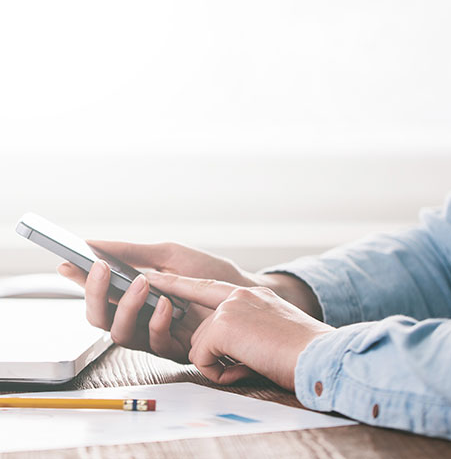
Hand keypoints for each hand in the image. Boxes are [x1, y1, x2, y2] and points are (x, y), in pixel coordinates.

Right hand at [58, 240, 253, 361]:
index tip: (68, 263)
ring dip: (126, 307)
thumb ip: (132, 252)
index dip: (81, 281)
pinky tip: (166, 304)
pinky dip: (156, 322)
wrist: (242, 288)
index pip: (99, 292)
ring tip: (141, 282)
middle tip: (99, 268)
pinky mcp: (177, 349)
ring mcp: (156, 334)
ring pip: (120, 334)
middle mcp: (140, 317)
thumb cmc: (206, 271)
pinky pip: (155, 343)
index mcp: (135, 294)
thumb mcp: (168, 254)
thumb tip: (92, 242)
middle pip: (100, 318)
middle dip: (94, 294)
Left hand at [147, 272, 333, 390]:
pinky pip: (200, 358)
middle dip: (215, 353)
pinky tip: (245, 368)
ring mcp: (229, 307)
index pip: (207, 287)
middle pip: (202, 330)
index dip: (181, 284)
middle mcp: (238, 295)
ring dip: (220, 364)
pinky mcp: (223, 324)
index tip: (156, 277)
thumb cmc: (303, 351)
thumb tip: (227, 343)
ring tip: (253, 363)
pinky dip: (219, 373)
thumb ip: (248, 325)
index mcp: (251, 296)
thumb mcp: (274, 328)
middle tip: (248, 360)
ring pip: (199, 346)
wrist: (319, 355)